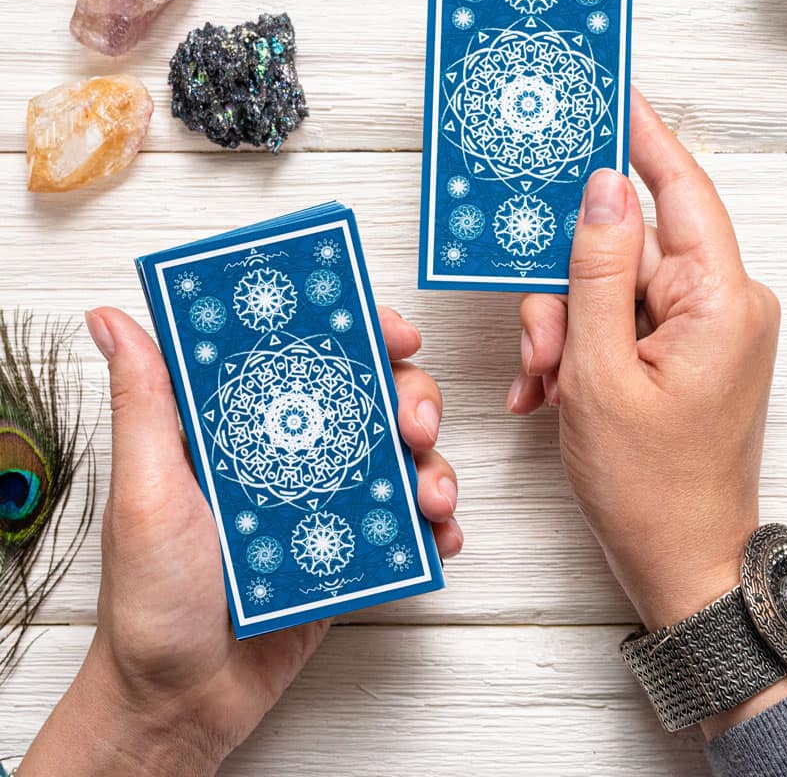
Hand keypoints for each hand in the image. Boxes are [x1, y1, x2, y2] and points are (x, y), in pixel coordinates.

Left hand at [20, 306, 461, 776]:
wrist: (183, 699)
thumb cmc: (150, 599)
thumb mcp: (144, 492)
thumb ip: (145, 405)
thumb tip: (113, 321)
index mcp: (246, 428)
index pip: (310, 358)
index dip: (360, 334)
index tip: (395, 334)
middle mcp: (293, 456)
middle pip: (372, 399)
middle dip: (413, 398)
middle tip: (415, 424)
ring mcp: (328, 501)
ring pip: (400, 457)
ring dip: (432, 464)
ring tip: (432, 497)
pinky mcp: (352, 549)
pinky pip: (408, 525)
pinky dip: (435, 525)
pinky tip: (440, 537)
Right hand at [508, 89, 786, 730]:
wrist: (680, 564)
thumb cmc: (651, 487)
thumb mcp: (602, 373)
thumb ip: (599, 272)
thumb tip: (606, 188)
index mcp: (722, 299)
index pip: (681, 189)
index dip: (642, 137)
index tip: (611, 92)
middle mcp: (723, 304)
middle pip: (627, 249)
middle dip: (568, 289)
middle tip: (540, 344)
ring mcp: (704, 331)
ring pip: (613, 289)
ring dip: (567, 330)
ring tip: (548, 385)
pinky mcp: (684, 353)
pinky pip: (622, 324)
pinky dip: (582, 351)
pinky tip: (555, 393)